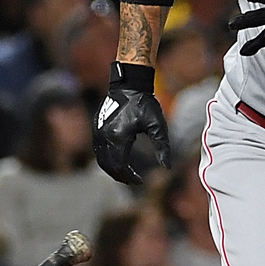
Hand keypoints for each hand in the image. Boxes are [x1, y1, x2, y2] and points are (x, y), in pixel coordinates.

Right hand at [94, 62, 169, 184]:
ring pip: (101, 159)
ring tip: (126, 174)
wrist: (129, 84)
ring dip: (112, 169)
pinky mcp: (96, 127)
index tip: (140, 181)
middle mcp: (105, 136)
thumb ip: (162, 147)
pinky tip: (118, 161)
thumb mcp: (157, 125)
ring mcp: (98, 132)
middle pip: (109, 166)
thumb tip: (167, 167)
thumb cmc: (145, 103)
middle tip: (133, 181)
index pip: (120, 166)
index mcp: (119, 137)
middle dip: (120, 176)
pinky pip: (98, 150)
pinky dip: (107, 159)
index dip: (129, 177)